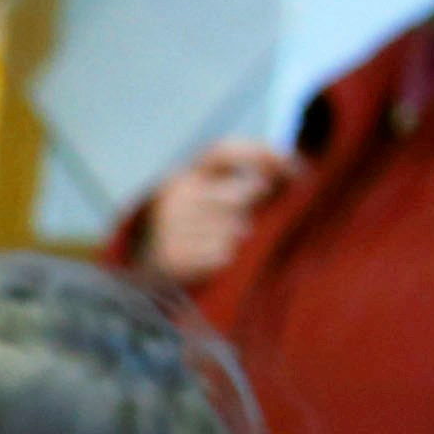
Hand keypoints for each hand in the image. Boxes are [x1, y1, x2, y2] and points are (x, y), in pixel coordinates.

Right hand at [139, 138, 301, 284]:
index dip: (261, 153)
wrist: (138, 283)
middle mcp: (173, 196)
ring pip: (236, 228)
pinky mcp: (172, 256)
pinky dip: (222, 260)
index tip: (295, 164)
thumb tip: (290, 169)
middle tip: (243, 221)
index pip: (223, 150)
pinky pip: (222, 254)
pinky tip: (204, 262)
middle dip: (252, 206)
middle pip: (240, 192)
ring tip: (211, 245)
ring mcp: (170, 227)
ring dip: (234, 238)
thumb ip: (234, 183)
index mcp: (180, 177)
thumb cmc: (182, 238)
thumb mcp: (199, 202)